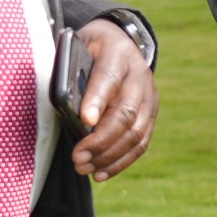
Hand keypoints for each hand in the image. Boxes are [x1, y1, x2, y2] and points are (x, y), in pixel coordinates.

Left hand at [69, 18, 159, 181]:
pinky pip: (141, 143)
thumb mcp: (77, 49)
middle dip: (101, 140)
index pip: (109, 77)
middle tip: (77, 157)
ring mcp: (149, 97)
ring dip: (109, 156)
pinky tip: (100, 174)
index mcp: (118, 52)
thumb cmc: (88, 51)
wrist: (120, 43)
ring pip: (135, 133)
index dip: (98, 100)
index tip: (85, 120)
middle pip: (125, 113)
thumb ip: (71, 74)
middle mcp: (139, 76)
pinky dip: (121, 162)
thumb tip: (64, 108)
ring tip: (83, 168)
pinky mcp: (151, 114)